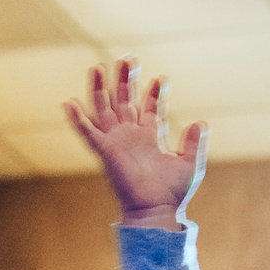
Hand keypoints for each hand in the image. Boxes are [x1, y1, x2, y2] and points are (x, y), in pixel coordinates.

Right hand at [65, 59, 204, 229]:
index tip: (161, 79)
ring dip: (100, 88)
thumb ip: (193, 142)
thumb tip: (200, 122)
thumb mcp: (189, 164)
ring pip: (103, 108)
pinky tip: (69, 103)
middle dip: (125, 79)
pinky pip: (87, 132)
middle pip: (123, 100)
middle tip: (127, 58)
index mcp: (148, 137)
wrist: (156, 211)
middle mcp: (130, 135)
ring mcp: (115, 141)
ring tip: (98, 67)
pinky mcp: (105, 151)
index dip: (154, 93)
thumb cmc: (172, 193)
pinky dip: (77, 119)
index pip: (148, 108)